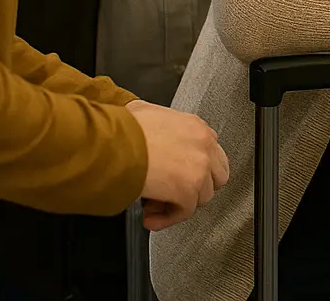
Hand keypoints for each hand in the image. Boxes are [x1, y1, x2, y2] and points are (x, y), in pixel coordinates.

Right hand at [127, 100, 229, 230]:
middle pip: (215, 174)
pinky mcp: (189, 189)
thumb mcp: (143, 112)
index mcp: (195, 127)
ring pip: (202, 195)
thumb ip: (155, 120)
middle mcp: (203, 145)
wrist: (113, 145)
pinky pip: (185, 211)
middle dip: (195, 186)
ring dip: (179, 203)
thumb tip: (145, 127)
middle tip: (171, 192)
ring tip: (154, 206)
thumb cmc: (122, 130)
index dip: (189, 166)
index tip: (172, 174)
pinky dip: (168, 218)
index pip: (208, 151)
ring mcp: (200, 168)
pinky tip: (150, 218)